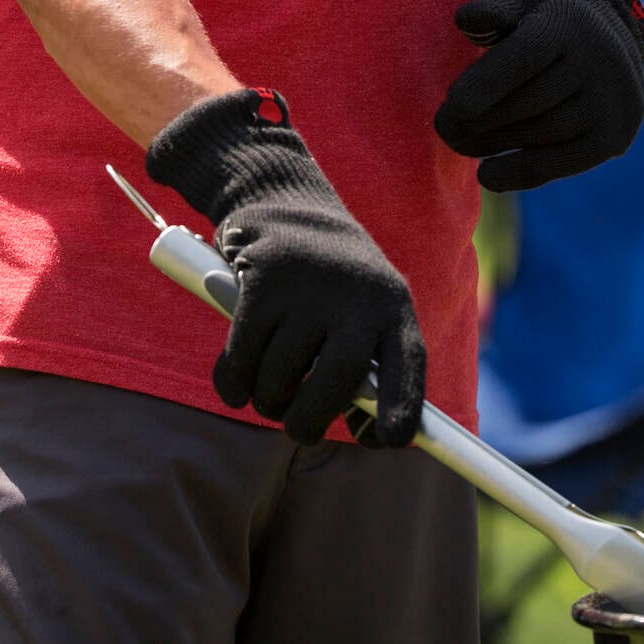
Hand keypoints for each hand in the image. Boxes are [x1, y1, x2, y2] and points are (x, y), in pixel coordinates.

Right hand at [146, 88, 425, 446]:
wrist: (285, 199)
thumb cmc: (331, 279)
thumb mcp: (365, 305)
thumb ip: (370, 360)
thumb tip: (372, 433)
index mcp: (394, 305)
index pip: (409, 369)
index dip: (400, 414)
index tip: (385, 443)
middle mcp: (359, 297)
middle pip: (336, 389)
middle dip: (307, 422)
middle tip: (296, 428)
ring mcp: (310, 289)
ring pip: (281, 380)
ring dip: (266, 397)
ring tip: (268, 389)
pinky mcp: (263, 282)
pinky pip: (242, 359)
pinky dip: (233, 381)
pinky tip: (236, 383)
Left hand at [433, 0, 643, 192]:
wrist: (611, 42)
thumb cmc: (546, 23)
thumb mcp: (522, 3)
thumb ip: (492, 12)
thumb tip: (465, 20)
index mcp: (570, 23)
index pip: (527, 55)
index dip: (488, 82)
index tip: (453, 104)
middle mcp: (600, 62)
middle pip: (531, 100)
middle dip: (480, 119)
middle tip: (444, 129)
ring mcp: (611, 103)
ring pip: (543, 132)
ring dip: (495, 144)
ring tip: (460, 145)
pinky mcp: (612, 137)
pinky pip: (561, 163)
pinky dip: (520, 173)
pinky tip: (487, 176)